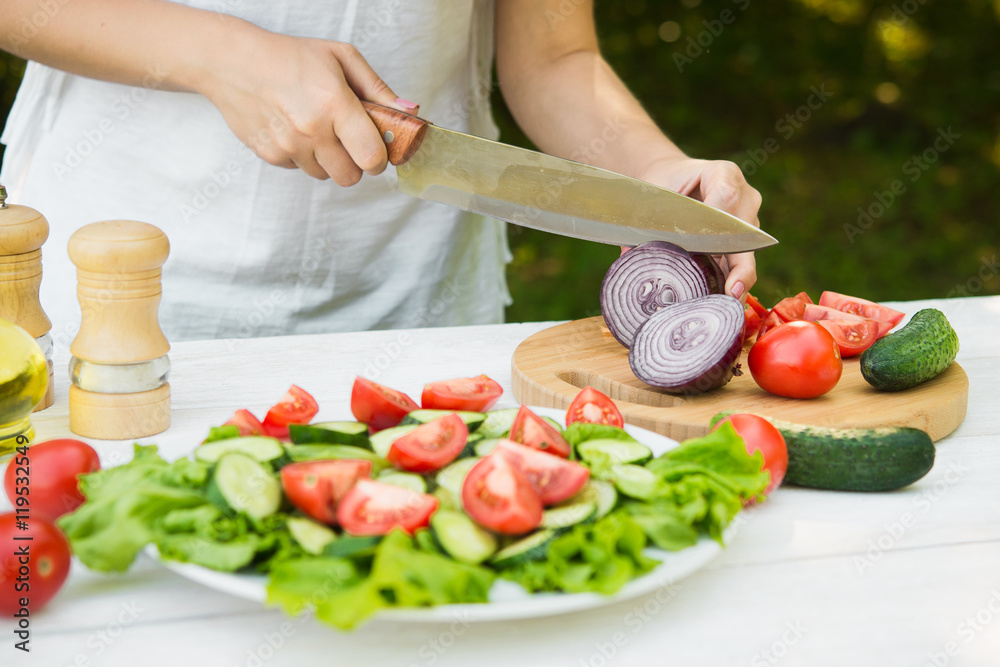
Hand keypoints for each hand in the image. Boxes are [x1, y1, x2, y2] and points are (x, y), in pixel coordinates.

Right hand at [196, 26, 416, 184]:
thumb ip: (378, 89)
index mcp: (335, 103)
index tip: (377, 149)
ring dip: (329, 160)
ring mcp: (289, 145)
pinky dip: (303, 156)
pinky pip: (300, 169)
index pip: (372, 156)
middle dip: (356, 163)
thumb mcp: (341, 58)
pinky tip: (295, 130)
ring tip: (318, 130)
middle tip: (349, 141)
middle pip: (351, 176)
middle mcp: (312, 129)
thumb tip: (410, 112)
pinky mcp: (271, 155)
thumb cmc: (290, 57)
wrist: (233, 62)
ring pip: (326, 176)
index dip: (380, 158)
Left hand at [637, 156, 761, 301]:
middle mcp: (743, 195)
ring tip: (729, 302)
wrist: (672, 178)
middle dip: (740, 265)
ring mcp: (747, 218)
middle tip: (733, 290)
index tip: (710, 246)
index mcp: (722, 174)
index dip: (717, 223)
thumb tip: (629, 255)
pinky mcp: (744, 239)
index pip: (726, 197)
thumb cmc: (662, 185)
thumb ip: (645, 221)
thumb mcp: (653, 194)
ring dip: (736, 277)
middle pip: (745, 231)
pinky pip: (742, 260)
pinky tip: (727, 300)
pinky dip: (733, 279)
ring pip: (747, 250)